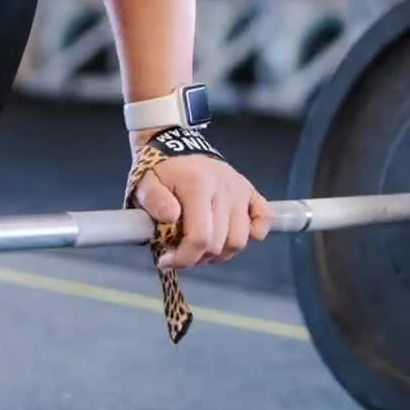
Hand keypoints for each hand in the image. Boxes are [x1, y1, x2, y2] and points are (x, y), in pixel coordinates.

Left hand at [132, 152, 273, 269]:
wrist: (179, 148)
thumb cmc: (162, 172)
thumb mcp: (145, 184)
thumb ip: (153, 200)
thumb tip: (171, 217)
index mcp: (197, 186)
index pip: (200, 238)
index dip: (184, 258)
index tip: (166, 261)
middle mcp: (224, 188)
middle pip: (219, 244)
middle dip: (197, 258)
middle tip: (180, 253)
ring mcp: (240, 190)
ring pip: (240, 240)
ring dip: (220, 253)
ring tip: (202, 247)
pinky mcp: (250, 192)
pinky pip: (263, 219)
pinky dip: (253, 233)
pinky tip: (229, 234)